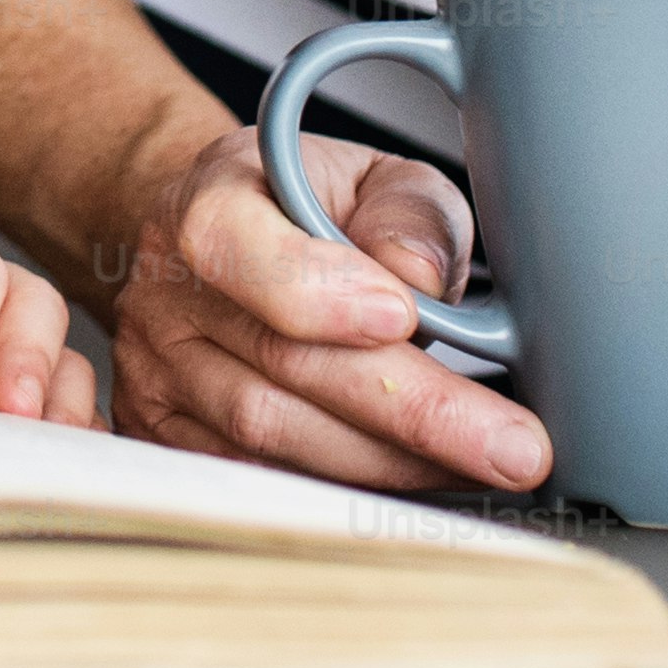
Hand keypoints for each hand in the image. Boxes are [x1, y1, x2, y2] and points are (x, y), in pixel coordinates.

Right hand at [99, 114, 550, 493]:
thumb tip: (420, 280)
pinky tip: (415, 483)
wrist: (221, 239)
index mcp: (208, 203)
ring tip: (481, 465)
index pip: (238, 248)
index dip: (319, 292)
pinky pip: (259, 480)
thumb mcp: (371, 178)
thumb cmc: (306, 208)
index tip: (405, 318)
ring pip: (271, 438)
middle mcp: (166, 294)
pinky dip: (345, 489)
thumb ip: (407, 214)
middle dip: (410, 412)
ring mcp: (156, 373)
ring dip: (390, 462)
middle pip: (280, 366)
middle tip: (512, 446)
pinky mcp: (168, 435)